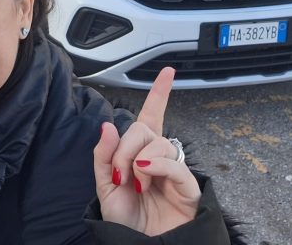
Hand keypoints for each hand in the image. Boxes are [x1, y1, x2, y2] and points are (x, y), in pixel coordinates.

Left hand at [93, 67, 200, 234]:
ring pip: (158, 142)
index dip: (160, 93)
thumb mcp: (105, 186)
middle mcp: (159, 157)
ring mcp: (174, 170)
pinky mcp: (188, 185)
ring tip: (135, 184)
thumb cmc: (126, 221)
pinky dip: (156, 164)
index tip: (168, 71)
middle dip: (125, 148)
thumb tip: (108, 125)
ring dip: (138, 160)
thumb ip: (104, 155)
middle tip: (121, 175)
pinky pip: (173, 162)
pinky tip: (145, 175)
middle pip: (144, 128)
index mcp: (139, 153)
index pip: (150, 116)